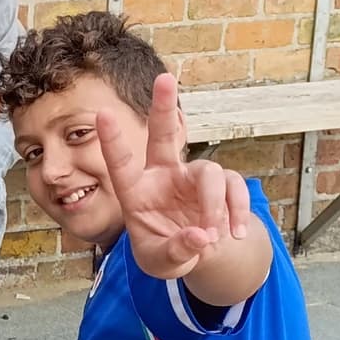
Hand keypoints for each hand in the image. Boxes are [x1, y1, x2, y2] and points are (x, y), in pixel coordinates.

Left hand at [95, 72, 250, 280]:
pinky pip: (234, 188)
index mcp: (137, 191)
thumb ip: (176, 251)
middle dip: (164, 106)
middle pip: (163, 134)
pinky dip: (238, 212)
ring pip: (210, 173)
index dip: (112, 140)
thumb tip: (201, 236)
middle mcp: (164, 175)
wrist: (197, 256)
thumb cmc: (166, 253)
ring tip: (214, 235)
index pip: (121, 163)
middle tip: (165, 77)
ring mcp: (193, 177)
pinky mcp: (221, 185)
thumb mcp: (161, 262)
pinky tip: (235, 234)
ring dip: (214, 206)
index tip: (100, 114)